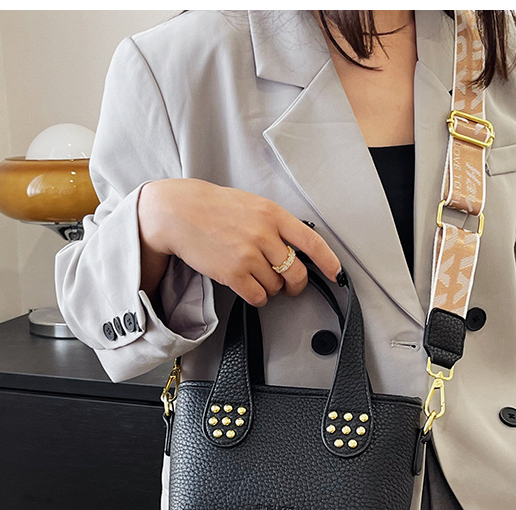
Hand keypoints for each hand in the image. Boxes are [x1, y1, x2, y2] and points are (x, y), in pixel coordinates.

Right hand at [137, 178, 341, 306]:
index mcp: (273, 214)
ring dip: (270, 289)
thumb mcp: (252, 205)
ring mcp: (249, 255)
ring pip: (276, 287)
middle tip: (290, 287)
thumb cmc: (214, 208)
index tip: (336, 273)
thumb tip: (295, 247)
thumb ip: (275, 224)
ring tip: (255, 277)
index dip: (328, 261)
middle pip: (297, 273)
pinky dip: (258, 297)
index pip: (311, 242)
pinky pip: (258, 296)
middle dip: (296, 285)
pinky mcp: (233, 273)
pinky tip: (249, 288)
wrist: (179, 213)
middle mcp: (265, 234)